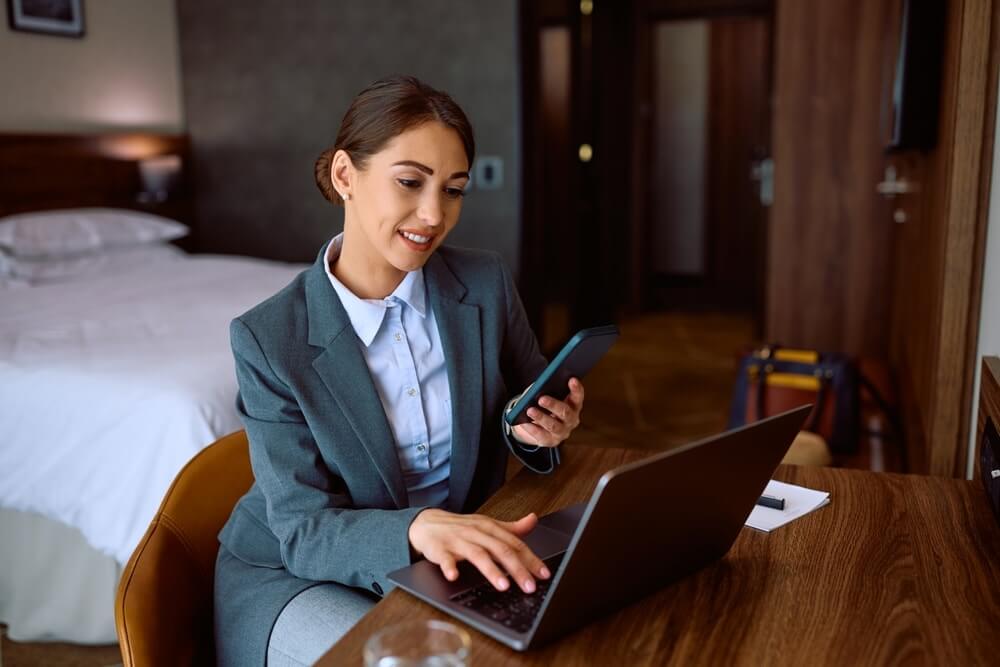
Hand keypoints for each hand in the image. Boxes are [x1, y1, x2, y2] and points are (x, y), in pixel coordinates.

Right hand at [408, 509, 550, 592]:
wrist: (427, 523)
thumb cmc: (460, 527)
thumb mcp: (487, 525)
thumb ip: (511, 528)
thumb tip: (533, 521)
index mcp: (489, 528)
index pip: (515, 544)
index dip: (531, 559)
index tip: (544, 574)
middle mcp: (476, 532)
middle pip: (500, 550)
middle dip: (517, 569)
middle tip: (529, 586)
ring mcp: (458, 540)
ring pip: (477, 554)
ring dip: (491, 570)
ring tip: (503, 586)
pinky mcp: (439, 549)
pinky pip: (445, 558)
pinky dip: (450, 567)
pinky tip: (454, 576)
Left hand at [511, 377, 584, 446]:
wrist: (535, 425)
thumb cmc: (542, 405)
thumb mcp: (544, 395)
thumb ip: (544, 390)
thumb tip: (536, 389)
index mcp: (573, 405)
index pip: (578, 397)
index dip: (576, 389)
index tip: (572, 379)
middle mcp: (571, 420)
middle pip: (565, 413)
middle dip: (554, 405)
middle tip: (541, 398)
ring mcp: (562, 432)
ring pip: (553, 426)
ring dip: (541, 417)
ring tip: (530, 410)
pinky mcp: (550, 441)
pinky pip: (541, 435)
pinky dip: (532, 428)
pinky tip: (524, 422)